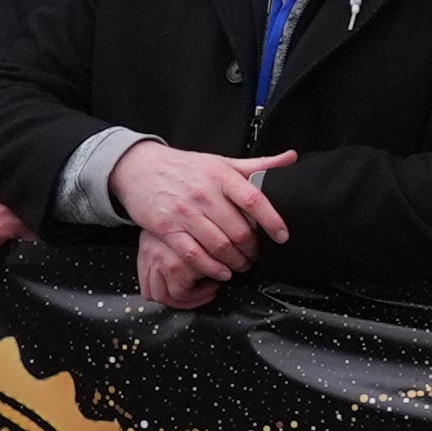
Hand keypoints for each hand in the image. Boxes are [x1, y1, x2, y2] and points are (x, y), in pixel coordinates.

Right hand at [112, 140, 294, 296]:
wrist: (140, 168)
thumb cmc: (185, 167)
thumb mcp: (221, 161)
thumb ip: (257, 165)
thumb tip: (291, 158)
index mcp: (221, 175)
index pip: (254, 199)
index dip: (272, 220)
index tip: (282, 236)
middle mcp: (204, 194)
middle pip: (238, 230)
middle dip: (252, 250)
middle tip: (257, 256)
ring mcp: (184, 212)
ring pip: (219, 246)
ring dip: (235, 262)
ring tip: (241, 265)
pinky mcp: (167, 229)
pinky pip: (193, 255)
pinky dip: (211, 268)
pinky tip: (221, 272)